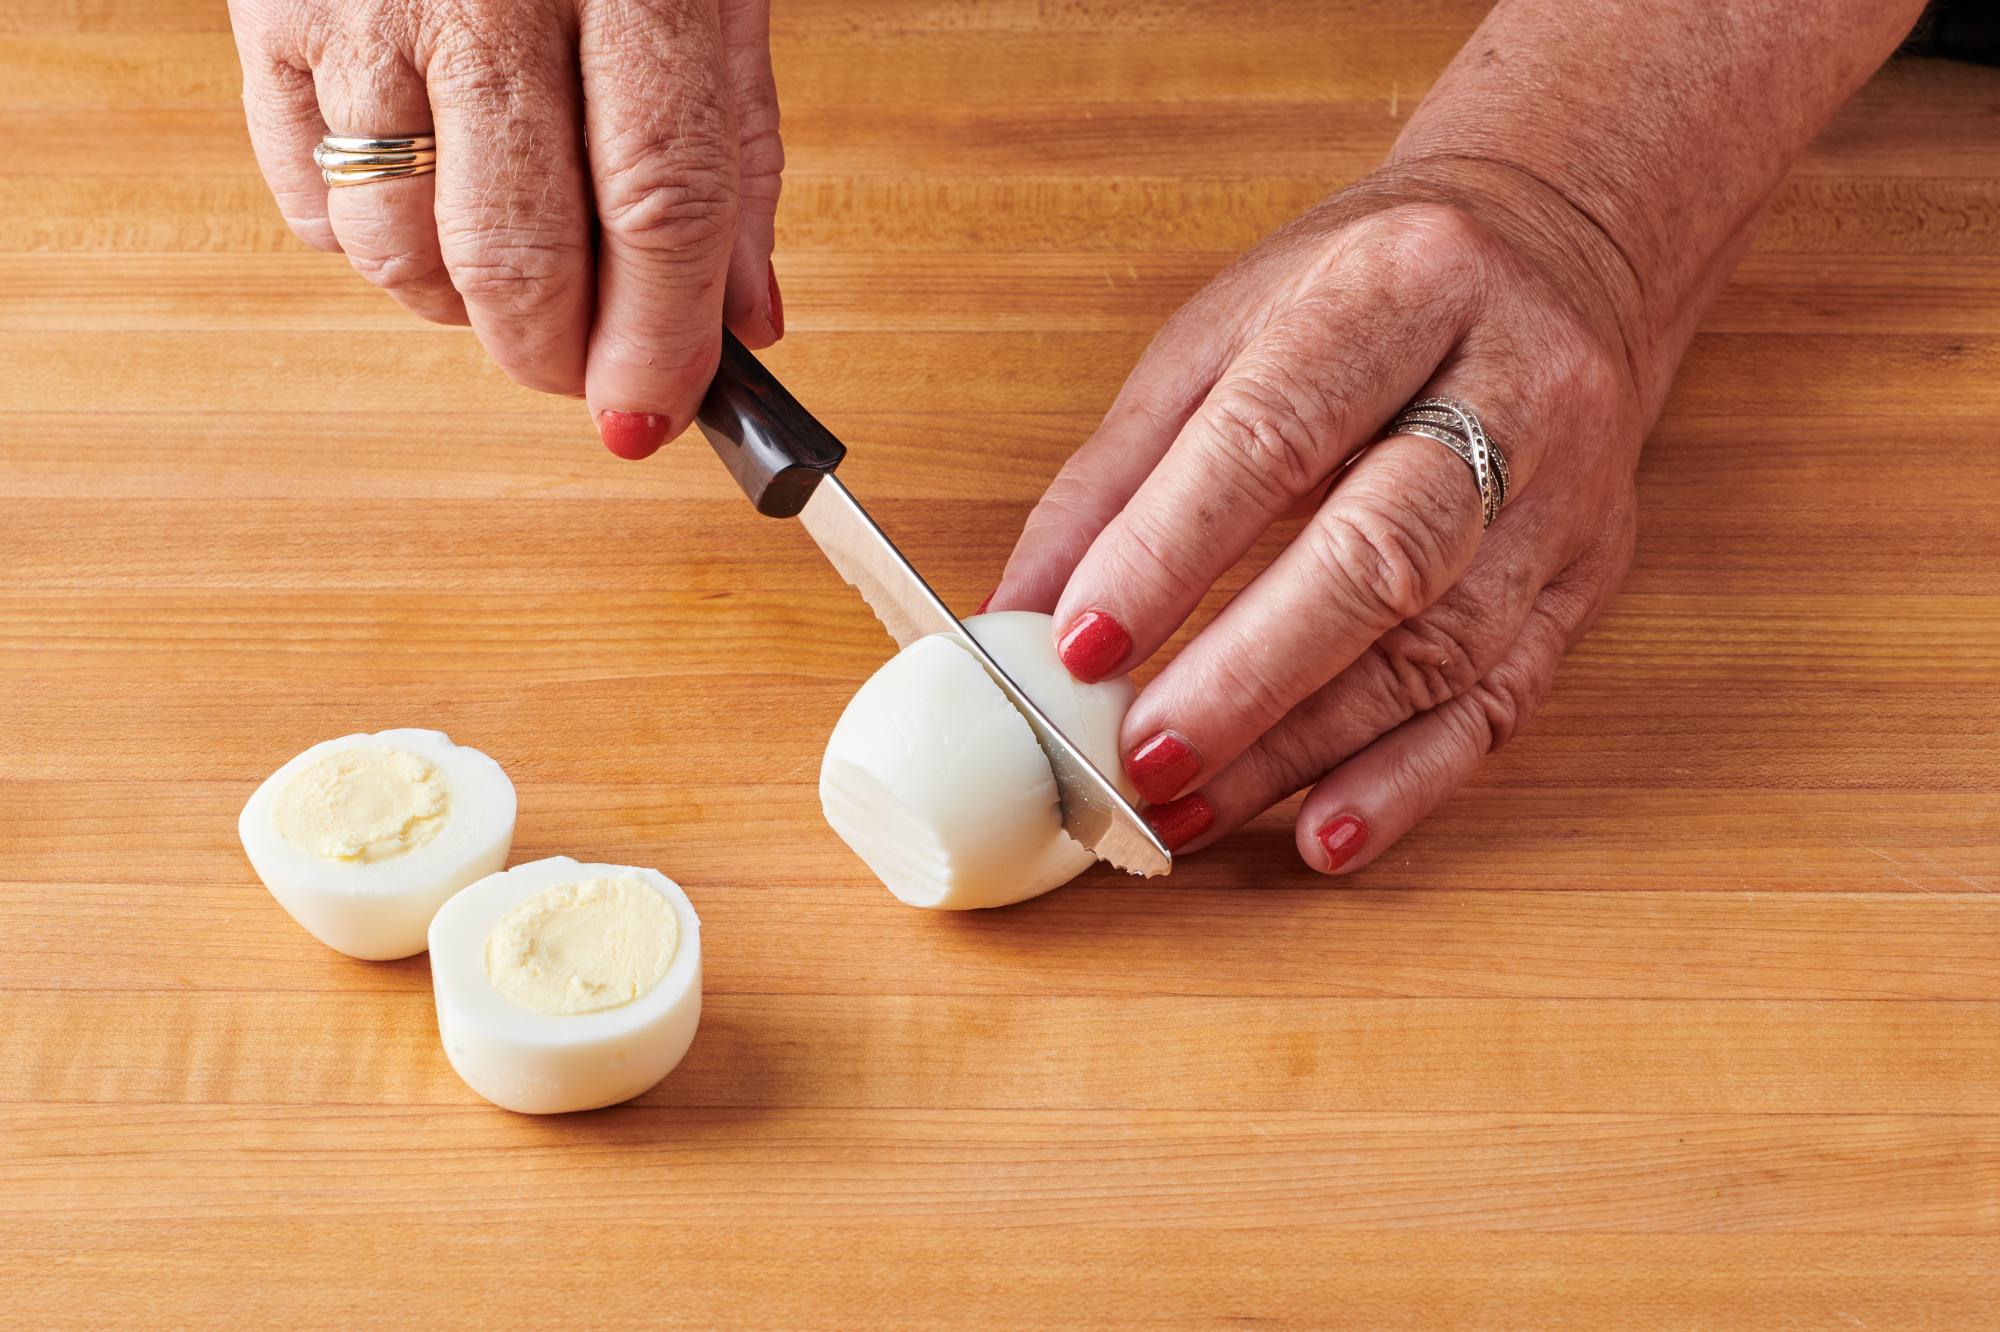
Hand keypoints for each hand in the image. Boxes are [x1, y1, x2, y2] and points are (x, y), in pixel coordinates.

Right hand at [228, 0, 782, 457]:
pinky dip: (374, 249)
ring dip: (465, 310)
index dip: (657, 338)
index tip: (653, 414)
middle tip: (584, 371)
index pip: (659, 203)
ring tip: (511, 272)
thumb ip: (734, 158)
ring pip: (401, 249)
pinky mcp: (268, 13)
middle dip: (557, 354)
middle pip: (519, 251)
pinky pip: (312, 203)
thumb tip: (742, 327)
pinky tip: (427, 202)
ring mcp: (365, 2)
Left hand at [989, 170, 1643, 873]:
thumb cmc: (1366, 294)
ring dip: (1303, 751)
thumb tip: (1016, 617)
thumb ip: (1116, 475)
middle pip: (1383, 555)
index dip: (1170, 551)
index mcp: (1399, 286)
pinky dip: (1408, 782)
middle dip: (1248, 675)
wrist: (1564, 247)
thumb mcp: (1224, 333)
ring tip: (1188, 810)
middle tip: (1139, 758)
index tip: (1079, 647)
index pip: (1274, 433)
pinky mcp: (1586, 580)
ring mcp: (1567, 493)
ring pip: (1442, 649)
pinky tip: (1326, 833)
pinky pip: (1503, 703)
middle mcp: (1512, 385)